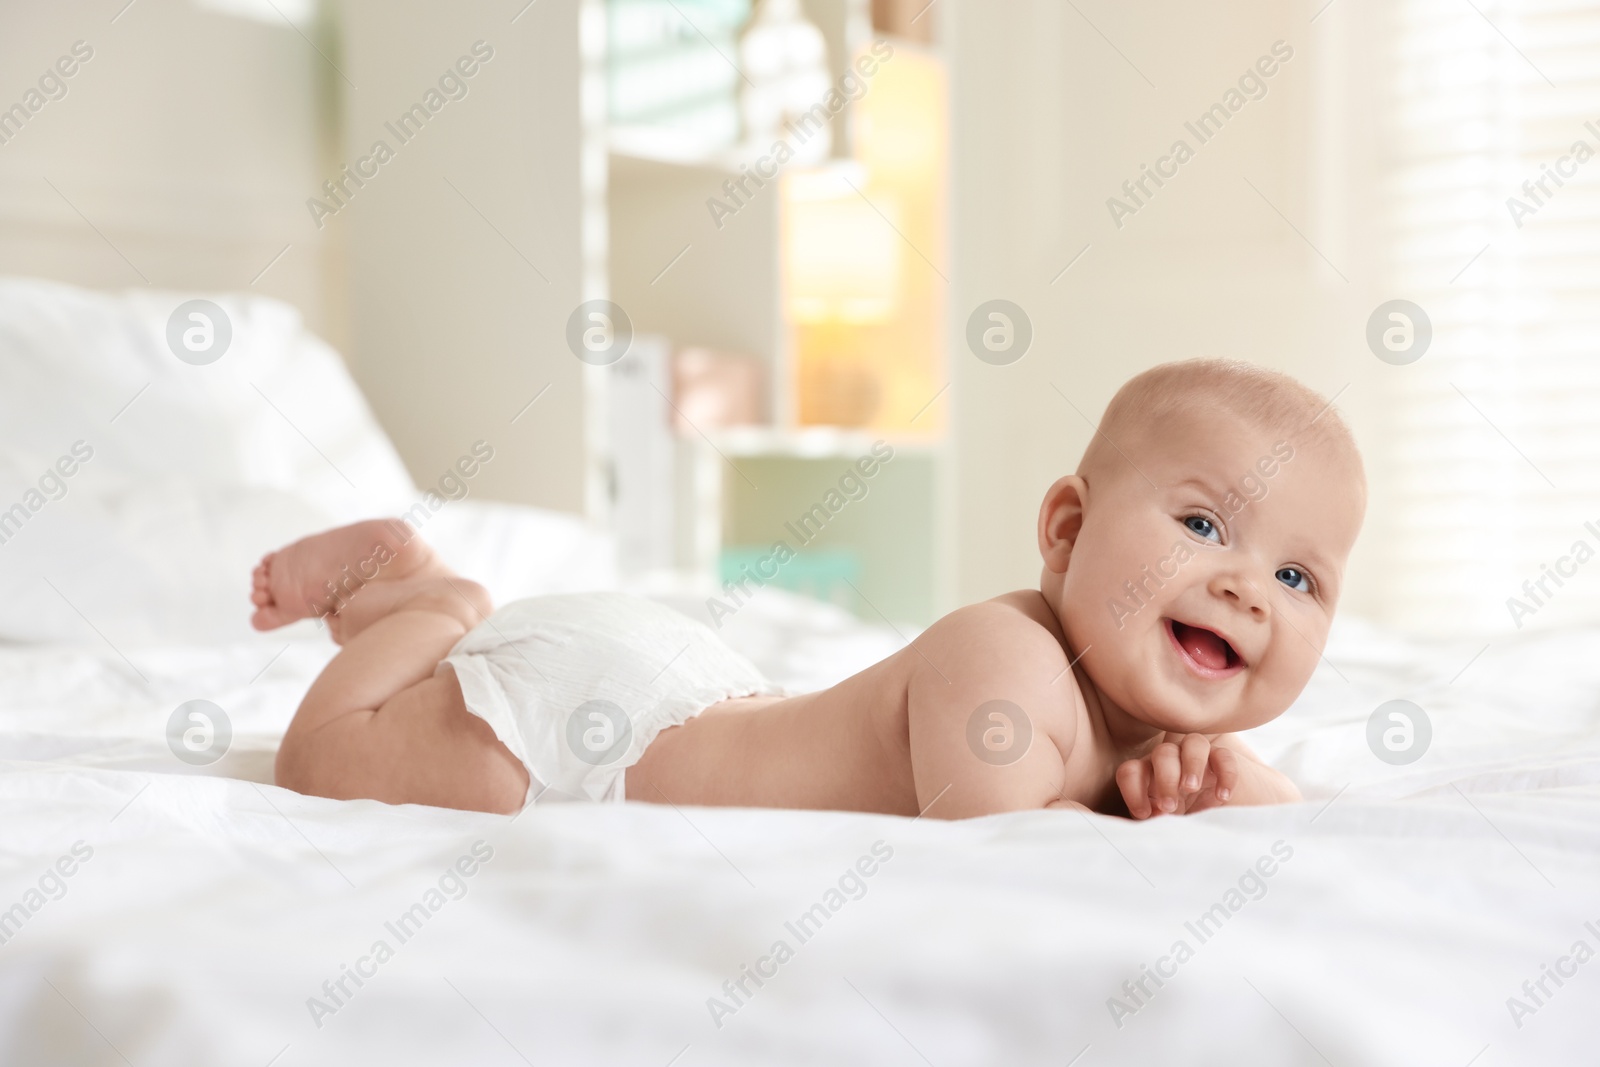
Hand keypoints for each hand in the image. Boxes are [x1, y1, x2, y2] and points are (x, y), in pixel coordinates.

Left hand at [1115, 734, 1238, 818]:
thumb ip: (1155, 819)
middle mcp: (1172, 761)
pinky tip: (1222, 797)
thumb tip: (1154, 815)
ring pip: (1193, 742)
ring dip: (1192, 764)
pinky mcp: (1223, 761)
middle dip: (1166, 778)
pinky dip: (1225, 774)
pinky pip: (1224, 756)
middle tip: (1171, 806)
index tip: (1144, 814)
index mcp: (1150, 776)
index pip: (1132, 771)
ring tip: (1192, 788)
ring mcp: (1199, 758)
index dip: (1133, 789)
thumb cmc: (1182, 821)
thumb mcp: (1166, 824)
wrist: (1218, 819)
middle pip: (1163, 752)